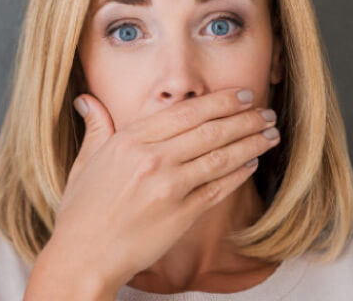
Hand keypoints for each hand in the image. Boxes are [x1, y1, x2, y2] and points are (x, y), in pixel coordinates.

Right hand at [50, 87, 279, 294]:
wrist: (83, 257)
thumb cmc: (81, 211)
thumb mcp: (84, 162)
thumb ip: (96, 127)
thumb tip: (86, 100)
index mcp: (130, 140)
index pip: (186, 112)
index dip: (220, 101)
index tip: (242, 95)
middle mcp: (152, 159)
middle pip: (210, 130)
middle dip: (245, 118)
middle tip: (266, 111)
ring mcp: (169, 188)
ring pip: (220, 157)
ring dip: (251, 143)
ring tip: (271, 134)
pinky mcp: (181, 215)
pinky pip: (218, 189)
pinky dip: (238, 175)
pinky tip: (252, 164)